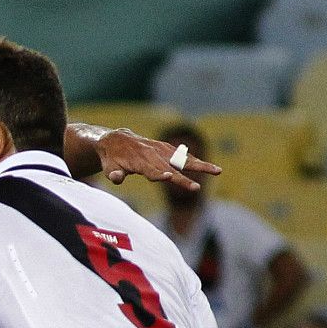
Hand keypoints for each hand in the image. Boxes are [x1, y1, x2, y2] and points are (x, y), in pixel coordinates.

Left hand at [96, 128, 220, 189]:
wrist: (115, 139)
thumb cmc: (112, 159)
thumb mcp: (108, 168)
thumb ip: (114, 174)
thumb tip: (117, 179)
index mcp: (138, 162)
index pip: (150, 170)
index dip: (158, 175)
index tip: (169, 177)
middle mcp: (152, 155)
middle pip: (171, 168)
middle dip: (183, 178)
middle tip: (196, 188)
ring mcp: (160, 151)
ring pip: (182, 159)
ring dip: (199, 165)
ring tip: (217, 171)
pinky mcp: (165, 148)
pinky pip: (181, 155)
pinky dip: (193, 159)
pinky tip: (207, 166)